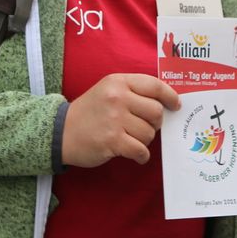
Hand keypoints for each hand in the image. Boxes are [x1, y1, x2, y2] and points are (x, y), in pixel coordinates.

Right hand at [62, 74, 181, 167]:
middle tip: (143, 127)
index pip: (154, 85)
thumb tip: (165, 105)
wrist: (61, 131)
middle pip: (156, 112)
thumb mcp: (108, 90)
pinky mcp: (112, 140)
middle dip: (155, 123)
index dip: (170, 96)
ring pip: (149, 133)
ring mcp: (114, 119)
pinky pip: (141, 150)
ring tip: (130, 139)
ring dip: (144, 140)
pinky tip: (134, 154)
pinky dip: (141, 155)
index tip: (175, 105)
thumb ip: (133, 92)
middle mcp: (117, 97)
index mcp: (118, 82)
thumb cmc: (90, 111)